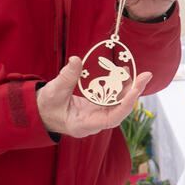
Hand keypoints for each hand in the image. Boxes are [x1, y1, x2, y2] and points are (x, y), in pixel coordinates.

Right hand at [37, 56, 153, 137]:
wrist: (39, 112)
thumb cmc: (45, 106)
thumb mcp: (53, 92)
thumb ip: (66, 78)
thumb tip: (75, 60)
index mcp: (84, 125)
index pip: (112, 118)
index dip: (126, 104)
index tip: (136, 90)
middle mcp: (94, 123)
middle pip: (120, 110)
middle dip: (133, 93)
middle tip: (144, 76)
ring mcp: (96, 116)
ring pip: (117, 104)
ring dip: (126, 88)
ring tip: (132, 71)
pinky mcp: (95, 108)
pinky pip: (111, 98)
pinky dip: (117, 86)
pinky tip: (121, 73)